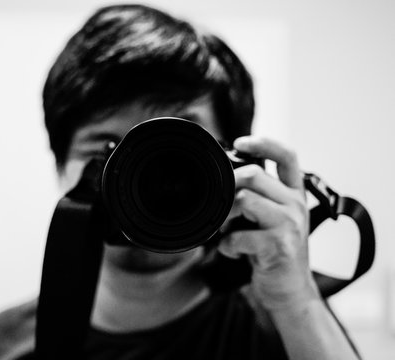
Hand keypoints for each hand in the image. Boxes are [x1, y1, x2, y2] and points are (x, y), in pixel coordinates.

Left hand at [218, 136, 319, 311]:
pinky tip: (233, 251)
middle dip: (226, 188)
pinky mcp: (279, 245)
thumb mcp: (270, 218)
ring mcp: (290, 224)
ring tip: (225, 232)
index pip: (287, 155)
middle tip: (218, 207)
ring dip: (224, 218)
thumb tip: (224, 179)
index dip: (263, 143)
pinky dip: (226, 246)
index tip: (239, 142)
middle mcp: (295, 204)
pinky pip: (238, 235)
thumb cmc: (273, 251)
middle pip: (252, 175)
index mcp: (294, 193)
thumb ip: (256, 196)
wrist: (288, 290)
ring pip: (243, 199)